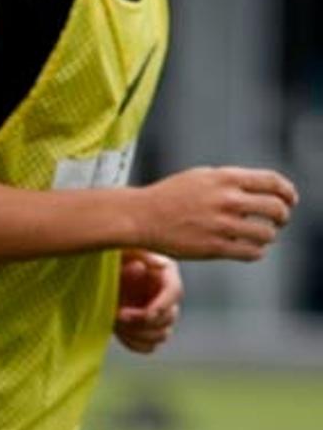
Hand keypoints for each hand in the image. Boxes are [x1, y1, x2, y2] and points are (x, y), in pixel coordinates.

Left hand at [115, 250, 181, 354]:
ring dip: (138, 333)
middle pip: (169, 318)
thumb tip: (147, 265)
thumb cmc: (108, 255)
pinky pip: (148, 346)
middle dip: (143, 321)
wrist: (91, 271)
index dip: (162, 306)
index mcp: (164, 273)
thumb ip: (134, 257)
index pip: (175, 292)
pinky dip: (135, 343)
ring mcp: (154, 314)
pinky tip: (118, 331)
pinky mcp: (142, 328)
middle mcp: (164, 296)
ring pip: (161, 335)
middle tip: (118, 315)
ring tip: (115, 321)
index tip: (146, 314)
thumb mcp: (120, 251)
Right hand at [136, 167, 297, 260]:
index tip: (289, 200)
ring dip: (268, 236)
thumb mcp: (201, 176)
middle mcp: (226, 200)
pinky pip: (252, 253)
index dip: (288, 192)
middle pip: (277, 209)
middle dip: (283, 216)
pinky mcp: (214, 248)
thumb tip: (265, 191)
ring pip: (267, 234)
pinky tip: (247, 247)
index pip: (274, 182)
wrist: (140, 216)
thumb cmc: (170, 196)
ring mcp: (221, 225)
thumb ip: (232, 181)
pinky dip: (256, 251)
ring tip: (258, 235)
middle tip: (277, 221)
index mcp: (225, 178)